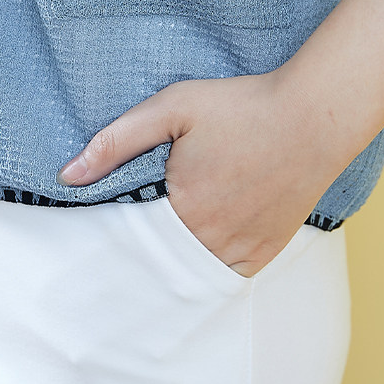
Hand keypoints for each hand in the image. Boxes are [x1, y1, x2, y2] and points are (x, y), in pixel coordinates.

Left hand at [57, 73, 339, 276]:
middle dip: (134, 261)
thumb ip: (116, 141)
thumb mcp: (172, 108)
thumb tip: (68, 175)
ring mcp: (241, 249)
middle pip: (157, 264)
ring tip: (145, 263)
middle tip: (109, 265)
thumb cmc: (241, 106)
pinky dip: (204, 271)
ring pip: (190, 276)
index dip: (108, 241)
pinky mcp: (266, 251)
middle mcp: (211, 239)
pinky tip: (188, 261)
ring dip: (169, 270)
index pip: (128, 242)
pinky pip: (224, 277)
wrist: (315, 116)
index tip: (89, 244)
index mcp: (181, 208)